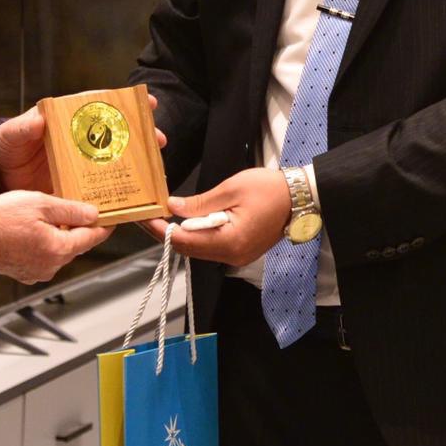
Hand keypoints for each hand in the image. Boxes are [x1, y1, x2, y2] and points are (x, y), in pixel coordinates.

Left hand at [0, 95, 167, 194]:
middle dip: (141, 137)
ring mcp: (82, 169)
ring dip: (137, 167)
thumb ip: (22, 127)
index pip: (101, 108)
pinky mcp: (79, 193)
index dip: (125, 105)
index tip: (147, 103)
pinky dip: (118, 197)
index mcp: (69, 123)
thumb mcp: (11, 135)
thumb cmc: (6, 150)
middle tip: (158, 140)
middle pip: (117, 137)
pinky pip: (102, 194)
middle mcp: (81, 144)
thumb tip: (38, 119)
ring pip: (115, 165)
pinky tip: (135, 201)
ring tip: (155, 171)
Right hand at [0, 191, 112, 282]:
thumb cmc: (0, 219)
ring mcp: (36, 272)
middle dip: (81, 228)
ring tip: (56, 213)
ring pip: (60, 251)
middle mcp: (50, 266)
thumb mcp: (41, 204)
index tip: (112, 218)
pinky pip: (44, 256)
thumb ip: (71, 210)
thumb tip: (94, 214)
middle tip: (86, 209)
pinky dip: (46, 243)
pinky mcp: (23, 272)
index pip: (91, 238)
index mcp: (58, 250)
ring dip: (62, 235)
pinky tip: (37, 227)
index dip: (104, 225)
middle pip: (76, 245)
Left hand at [142, 168, 290, 266]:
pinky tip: (186, 221)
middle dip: (167, 233)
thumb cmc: (268, 188)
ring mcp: (238, 256)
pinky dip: (196, 235)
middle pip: (190, 250)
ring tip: (162, 216)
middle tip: (149, 214)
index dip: (162, 230)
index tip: (145, 217)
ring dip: (180, 234)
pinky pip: (211, 246)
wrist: (301, 197)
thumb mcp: (231, 189)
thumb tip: (173, 207)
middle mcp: (232, 256)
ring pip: (199, 250)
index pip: (185, 242)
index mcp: (230, 242)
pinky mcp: (241, 251)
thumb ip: (200, 202)